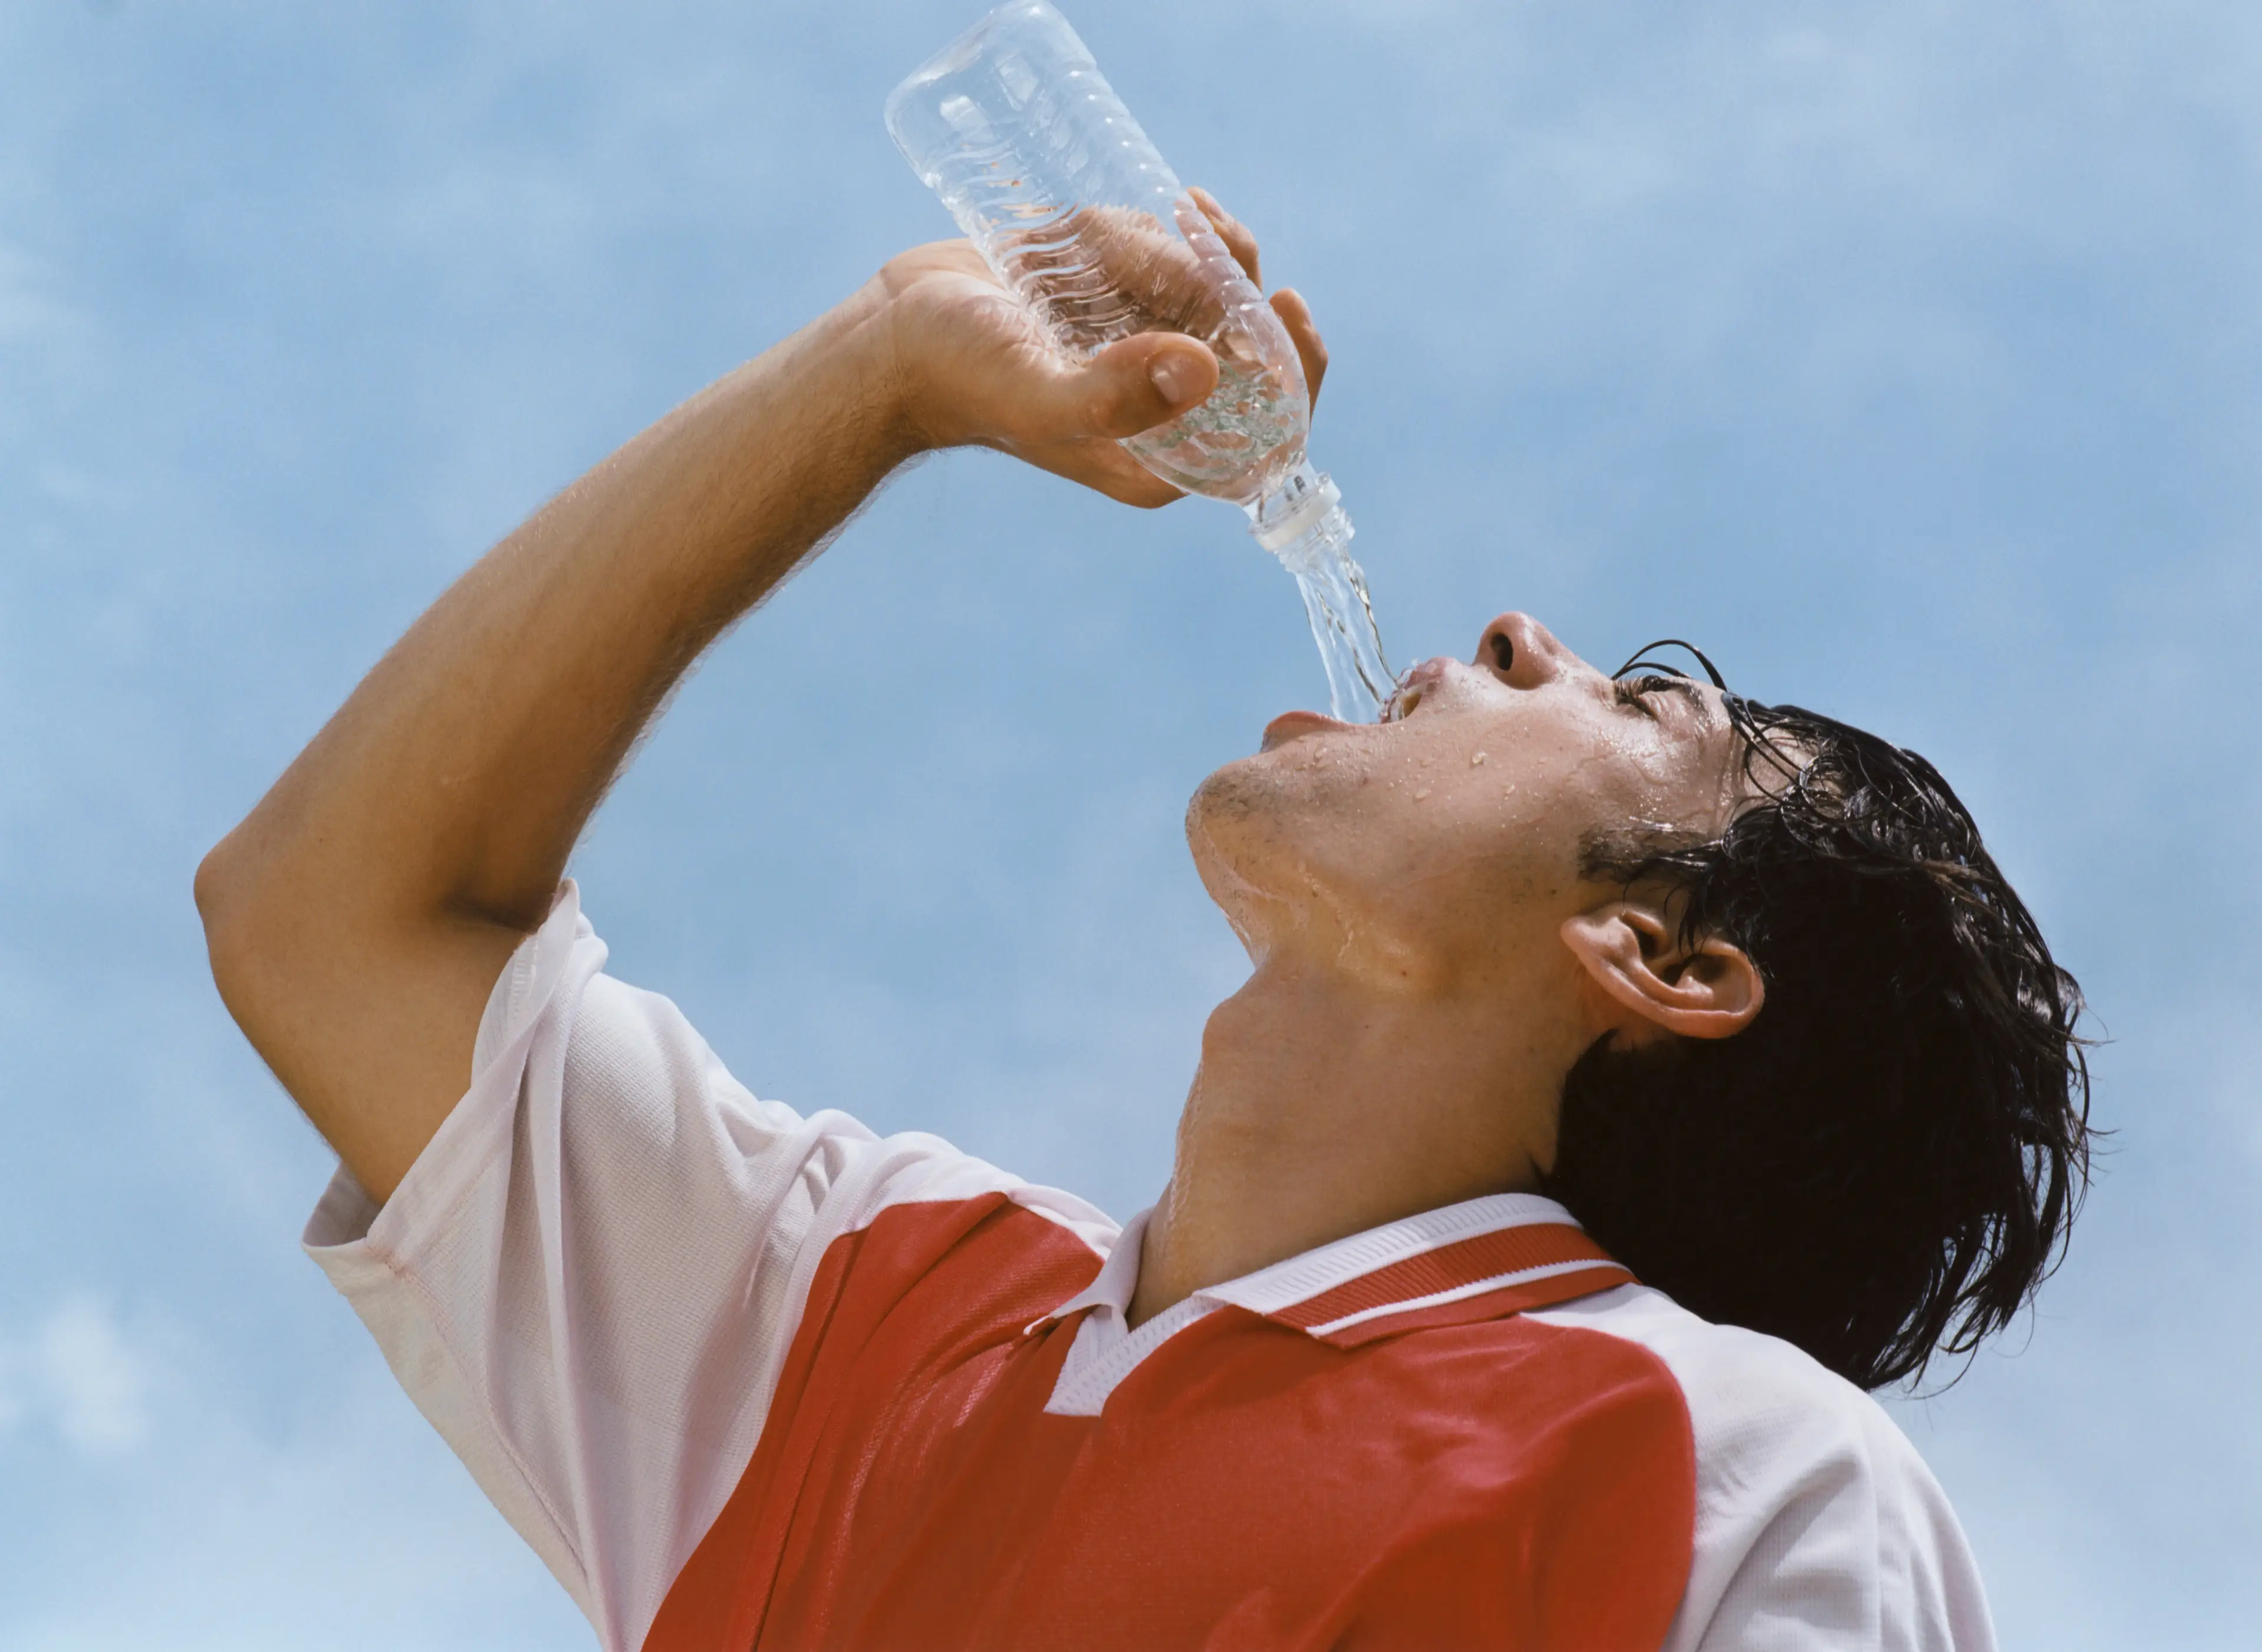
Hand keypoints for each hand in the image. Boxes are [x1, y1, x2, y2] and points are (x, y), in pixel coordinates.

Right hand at [867, 189, 1329, 507]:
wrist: (892, 338)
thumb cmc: (959, 380)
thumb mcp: (1039, 396)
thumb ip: (1116, 396)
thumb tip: (1206, 367)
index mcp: (1162, 459)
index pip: (1270, 426)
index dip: (1297, 365)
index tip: (1284, 300)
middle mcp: (1160, 412)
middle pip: (1249, 345)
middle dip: (1233, 278)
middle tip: (1200, 232)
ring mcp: (1138, 356)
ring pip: (1211, 293)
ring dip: (1177, 248)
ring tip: (1103, 241)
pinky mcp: (1114, 309)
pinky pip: (1165, 264)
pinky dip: (1142, 234)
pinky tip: (1086, 230)